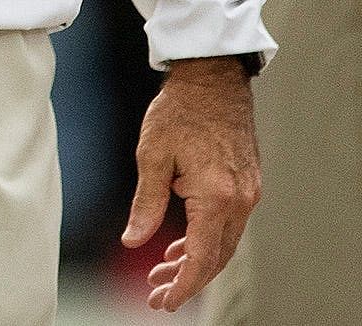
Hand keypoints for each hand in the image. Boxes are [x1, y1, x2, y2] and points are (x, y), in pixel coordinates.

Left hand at [123, 56, 259, 311]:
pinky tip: (181, 244)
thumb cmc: (178, 111)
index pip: (202, 257)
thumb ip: (145, 203)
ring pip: (223, 243)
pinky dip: (205, 239)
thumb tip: (132, 240)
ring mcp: (247, 193)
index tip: (163, 301)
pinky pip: (227, 224)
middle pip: (216, 257)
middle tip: (156, 294)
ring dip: (195, 261)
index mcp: (216, 196)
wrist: (212, 80)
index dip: (183, 285)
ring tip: (162, 272)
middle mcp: (239, 200)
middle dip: (187, 280)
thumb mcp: (152, 156)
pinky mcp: (246, 184)